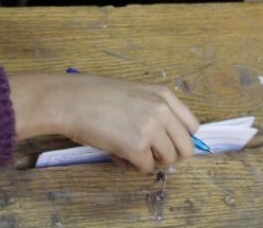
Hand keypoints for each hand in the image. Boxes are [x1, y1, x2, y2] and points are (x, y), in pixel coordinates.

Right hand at [9, 72, 199, 170]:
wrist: (70, 101)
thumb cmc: (95, 95)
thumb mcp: (134, 93)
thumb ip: (154, 109)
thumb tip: (168, 137)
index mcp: (163, 95)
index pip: (192, 126)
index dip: (180, 139)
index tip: (167, 143)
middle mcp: (162, 111)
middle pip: (186, 148)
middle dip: (169, 155)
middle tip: (148, 152)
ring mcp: (151, 129)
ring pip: (167, 160)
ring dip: (150, 160)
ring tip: (128, 150)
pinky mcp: (137, 148)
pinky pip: (145, 168)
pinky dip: (132, 165)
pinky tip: (117, 153)